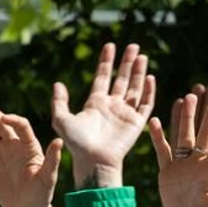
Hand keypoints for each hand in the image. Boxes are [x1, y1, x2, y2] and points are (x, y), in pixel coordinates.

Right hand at [0, 96, 62, 206]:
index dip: (12, 120)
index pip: (21, 126)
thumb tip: (59, 141)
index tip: (4, 119)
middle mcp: (14, 144)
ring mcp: (0, 150)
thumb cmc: (41, 194)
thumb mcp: (48, 178)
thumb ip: (52, 159)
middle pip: (2, 123)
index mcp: (29, 145)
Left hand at [52, 42, 156, 188]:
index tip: (110, 46)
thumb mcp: (61, 119)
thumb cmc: (77, 144)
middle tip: (133, 46)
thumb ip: (59, 102)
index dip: (106, 61)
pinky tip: (150, 78)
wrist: (94, 160)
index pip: (103, 76)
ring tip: (142, 56)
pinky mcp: (136, 123)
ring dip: (139, 72)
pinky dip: (148, 91)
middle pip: (122, 79)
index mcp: (95, 103)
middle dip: (127, 62)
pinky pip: (145, 104)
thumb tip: (58, 83)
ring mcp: (125, 114)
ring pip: (135, 88)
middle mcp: (112, 106)